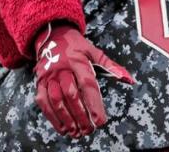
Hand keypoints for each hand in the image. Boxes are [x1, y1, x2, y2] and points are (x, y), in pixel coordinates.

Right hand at [33, 23, 134, 137]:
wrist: (52, 36)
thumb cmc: (77, 46)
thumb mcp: (94, 52)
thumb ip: (111, 67)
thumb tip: (129, 79)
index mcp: (78, 61)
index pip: (87, 84)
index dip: (94, 104)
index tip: (100, 121)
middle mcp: (62, 69)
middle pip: (71, 94)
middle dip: (81, 114)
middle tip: (89, 130)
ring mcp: (49, 76)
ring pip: (56, 100)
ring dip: (66, 118)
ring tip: (76, 132)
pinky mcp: (40, 83)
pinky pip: (44, 102)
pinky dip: (52, 117)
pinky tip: (62, 128)